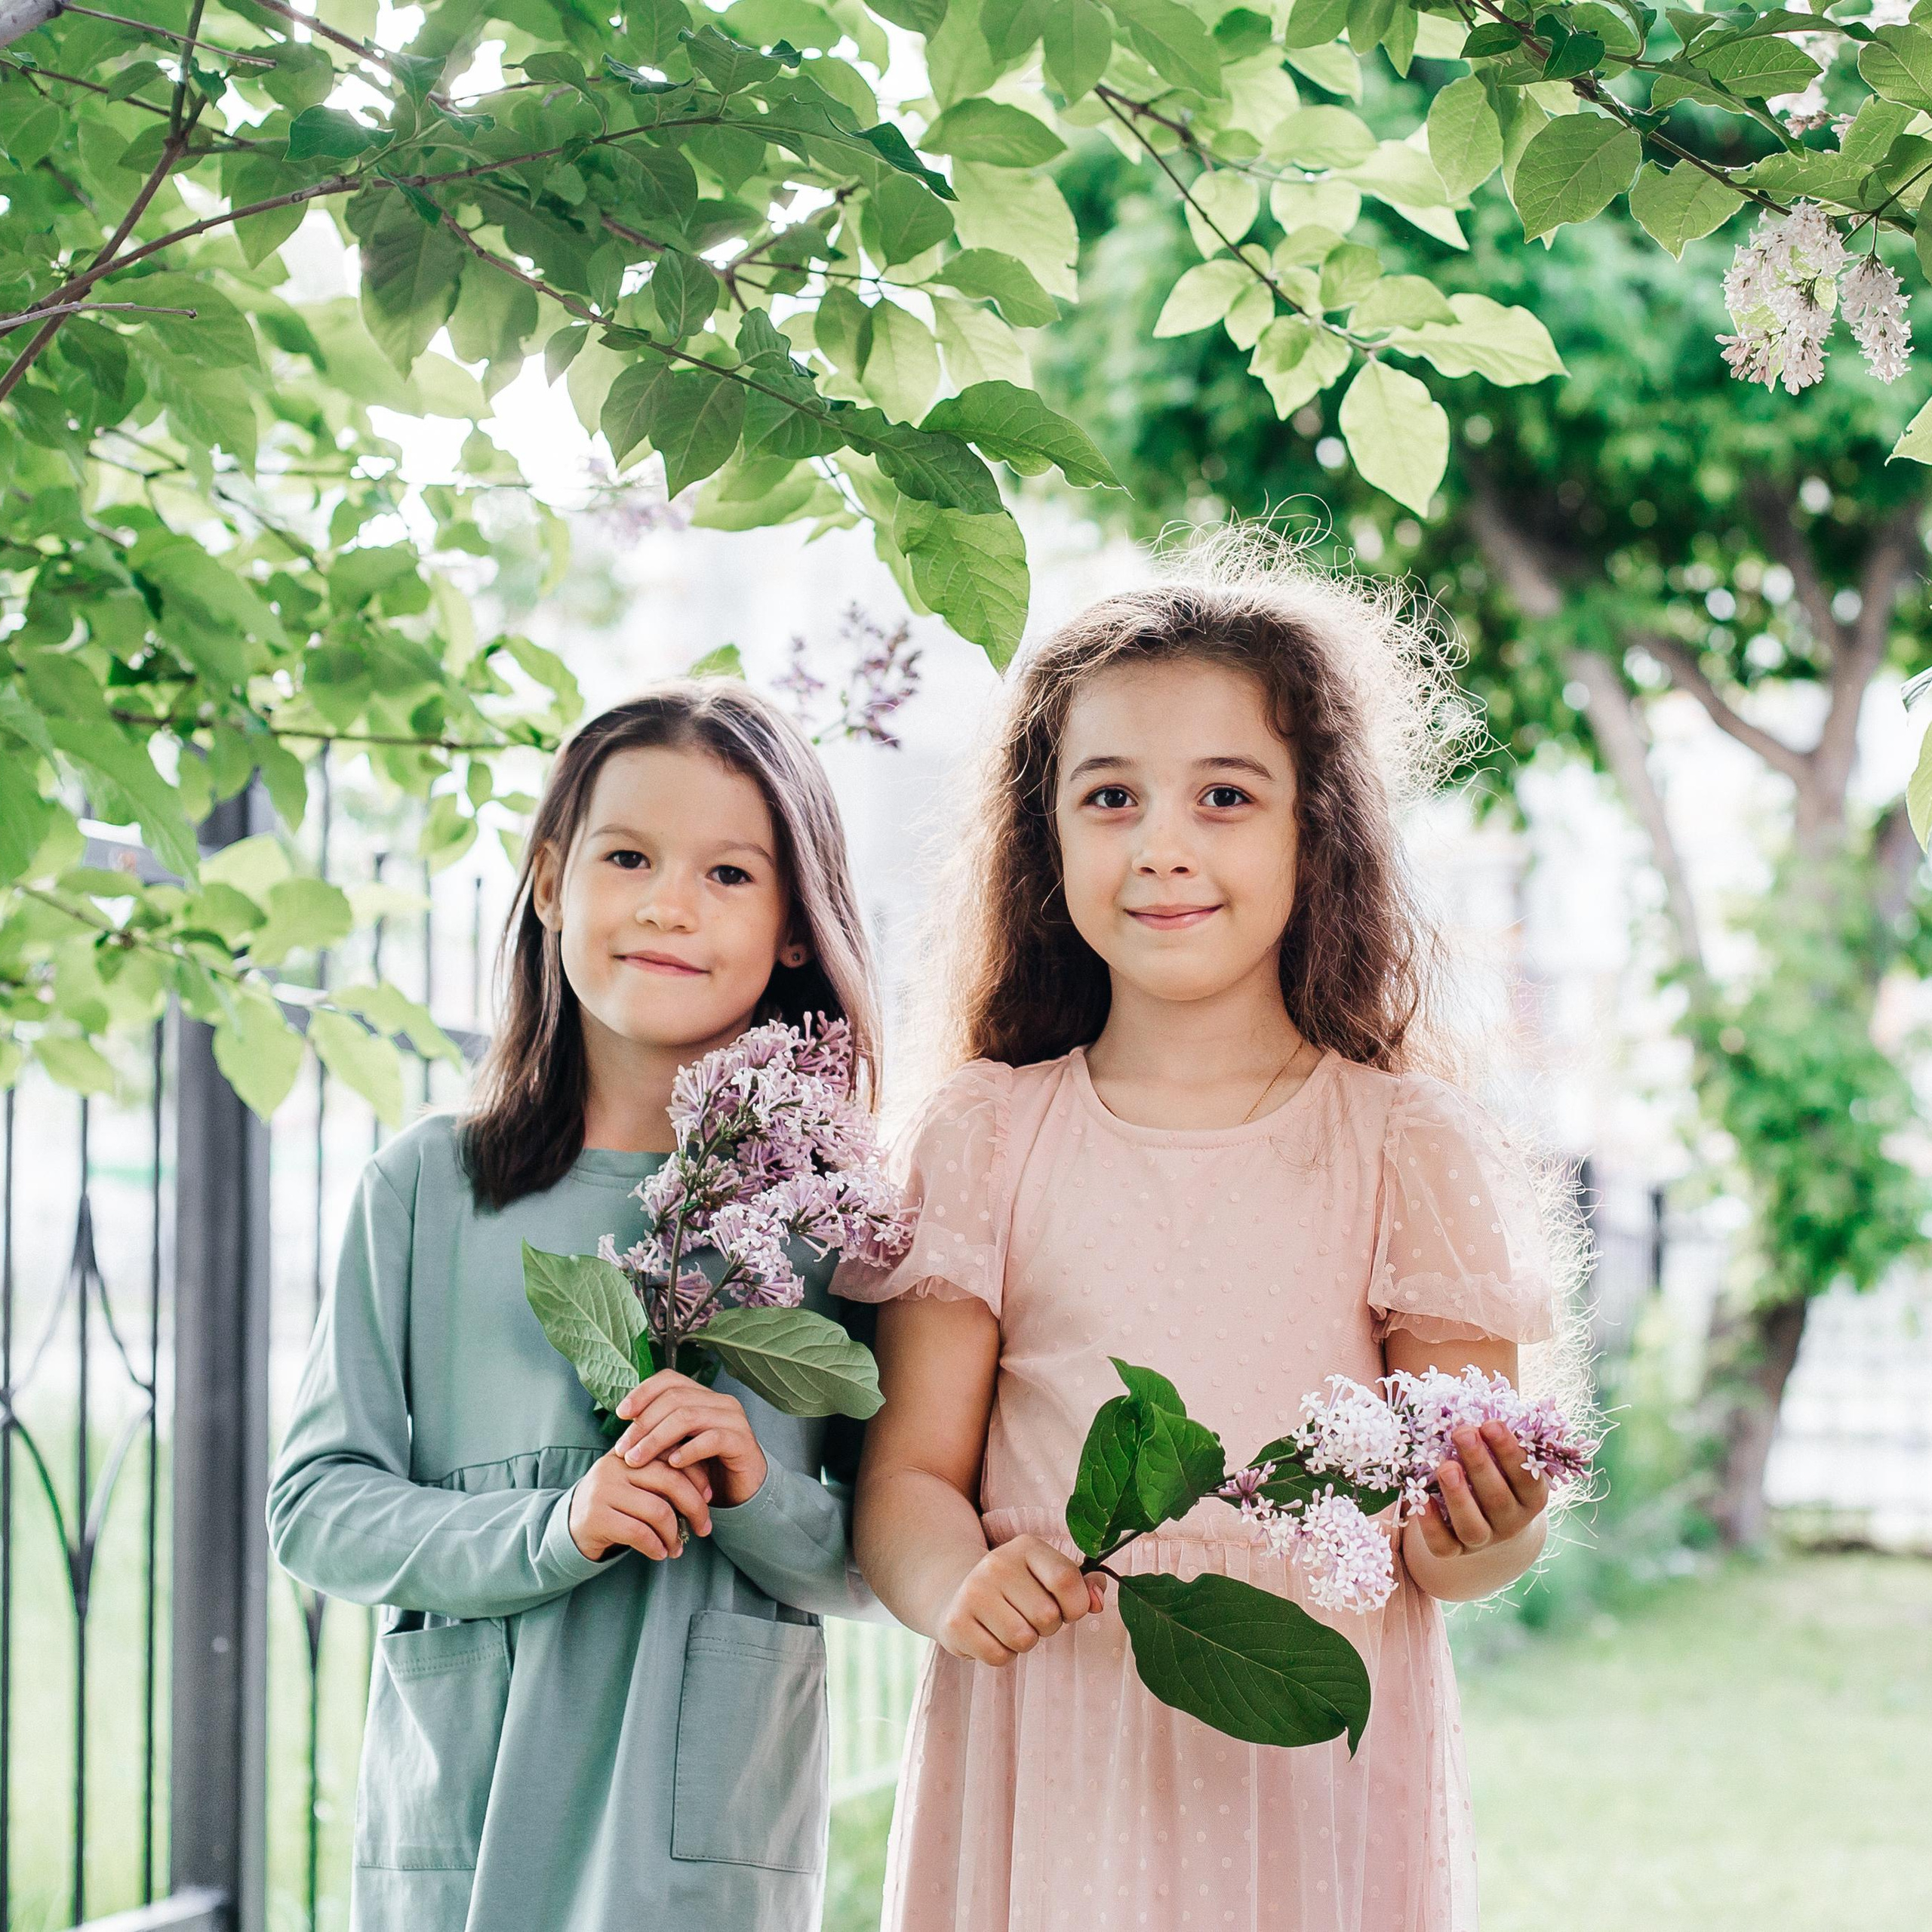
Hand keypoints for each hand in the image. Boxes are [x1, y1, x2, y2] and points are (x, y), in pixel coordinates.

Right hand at [568, 1450, 713, 1562]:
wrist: (570, 1525)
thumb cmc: (617, 1503)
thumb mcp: (638, 1482)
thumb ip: (665, 1475)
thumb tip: (708, 1488)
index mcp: (632, 1450)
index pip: (675, 1455)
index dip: (697, 1476)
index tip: (709, 1497)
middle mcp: (617, 1465)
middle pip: (670, 1482)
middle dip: (695, 1507)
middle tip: (704, 1528)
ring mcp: (604, 1490)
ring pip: (657, 1510)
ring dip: (674, 1534)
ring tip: (678, 1547)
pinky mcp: (596, 1517)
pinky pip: (638, 1533)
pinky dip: (655, 1546)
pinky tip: (660, 1554)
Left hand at [613, 1370, 767, 1507]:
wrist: (742, 1492)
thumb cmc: (706, 1469)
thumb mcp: (679, 1446)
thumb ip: (660, 1431)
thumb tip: (626, 1426)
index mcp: (703, 1396)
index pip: (669, 1379)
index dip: (642, 1393)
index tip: (621, 1414)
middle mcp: (720, 1401)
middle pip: (675, 1398)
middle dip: (643, 1423)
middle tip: (622, 1449)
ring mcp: (734, 1419)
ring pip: (688, 1417)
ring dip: (656, 1439)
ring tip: (636, 1459)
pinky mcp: (743, 1442)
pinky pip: (712, 1439)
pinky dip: (688, 1450)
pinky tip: (672, 1464)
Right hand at [936, 1535, 1106, 1666]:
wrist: (956, 1591)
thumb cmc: (1018, 1588)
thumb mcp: (1048, 1575)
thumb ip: (1082, 1585)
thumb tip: (1097, 1602)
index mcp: (1026, 1547)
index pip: (1066, 1579)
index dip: (1076, 1605)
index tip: (1068, 1609)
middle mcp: (997, 1563)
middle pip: (1048, 1616)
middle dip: (1048, 1627)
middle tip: (1031, 1617)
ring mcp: (973, 1591)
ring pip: (1023, 1639)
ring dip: (1025, 1643)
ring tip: (1012, 1626)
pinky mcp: (956, 1622)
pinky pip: (998, 1656)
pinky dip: (1002, 1654)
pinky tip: (992, 1635)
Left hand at [1410, 1420, 1550, 1561]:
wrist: (1490, 1522)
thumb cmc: (1496, 1472)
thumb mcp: (1505, 1455)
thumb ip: (1498, 1434)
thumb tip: (1480, 1395)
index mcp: (1531, 1497)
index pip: (1527, 1479)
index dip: (1510, 1452)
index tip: (1491, 1422)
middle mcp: (1511, 1523)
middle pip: (1498, 1500)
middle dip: (1480, 1464)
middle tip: (1462, 1431)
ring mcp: (1483, 1542)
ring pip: (1473, 1527)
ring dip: (1458, 1496)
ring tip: (1444, 1465)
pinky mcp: (1456, 1552)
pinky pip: (1444, 1546)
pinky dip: (1432, 1525)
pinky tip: (1421, 1500)